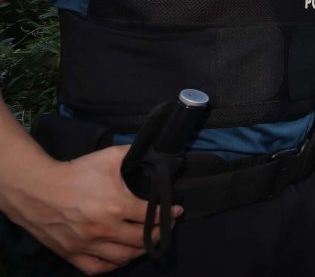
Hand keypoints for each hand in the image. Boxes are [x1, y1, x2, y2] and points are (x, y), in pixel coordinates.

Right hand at [6, 145, 174, 274]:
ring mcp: (87, 244)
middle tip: (166, 226)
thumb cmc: (74, 173)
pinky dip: (113, 266)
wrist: (37, 188)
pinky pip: (98, 268)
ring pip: (124, 257)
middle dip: (160, 233)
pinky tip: (121, 258)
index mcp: (116, 206)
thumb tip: (153, 150)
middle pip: (142, 239)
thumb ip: (133, 154)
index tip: (177, 211)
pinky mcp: (72, 254)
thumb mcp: (108, 157)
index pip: (152, 216)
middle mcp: (104, 229)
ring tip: (148, 241)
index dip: (169, 213)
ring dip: (141, 251)